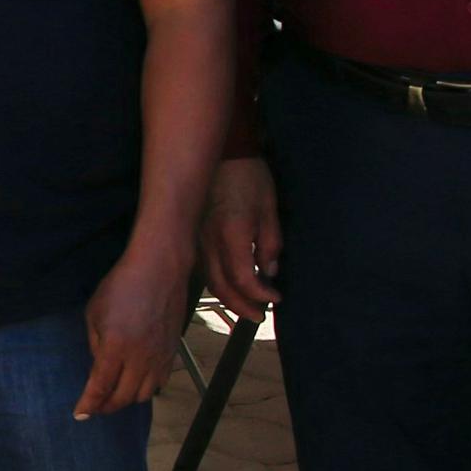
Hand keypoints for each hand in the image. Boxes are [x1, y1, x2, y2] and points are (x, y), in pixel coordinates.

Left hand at [77, 235, 195, 419]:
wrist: (160, 269)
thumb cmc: (121, 285)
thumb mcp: (95, 313)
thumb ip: (95, 344)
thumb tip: (98, 368)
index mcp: (115, 346)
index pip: (100, 387)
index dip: (89, 404)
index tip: (80, 414)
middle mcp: (140, 357)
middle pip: (123, 397)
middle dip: (106, 406)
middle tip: (95, 407)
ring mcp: (159, 356)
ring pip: (145, 394)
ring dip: (127, 399)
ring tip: (114, 396)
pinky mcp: (172, 352)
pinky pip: (160, 382)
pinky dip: (146, 389)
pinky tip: (135, 383)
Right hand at [201, 156, 280, 313]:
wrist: (222, 153)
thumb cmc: (249, 177)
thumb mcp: (269, 208)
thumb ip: (270, 242)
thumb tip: (269, 270)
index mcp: (232, 234)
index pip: (244, 278)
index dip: (261, 294)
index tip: (276, 298)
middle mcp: (210, 241)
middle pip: (222, 286)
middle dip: (242, 306)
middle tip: (259, 316)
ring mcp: (198, 239)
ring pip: (209, 279)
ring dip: (227, 298)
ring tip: (245, 307)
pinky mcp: (193, 235)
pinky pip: (203, 267)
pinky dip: (217, 282)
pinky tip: (228, 286)